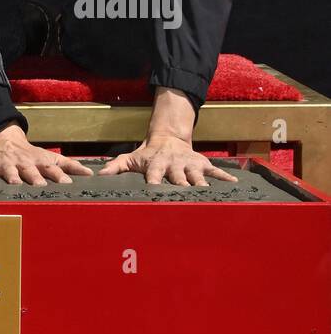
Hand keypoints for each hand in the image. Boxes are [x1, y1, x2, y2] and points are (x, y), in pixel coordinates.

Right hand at [0, 124, 92, 185]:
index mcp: (39, 162)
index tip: (67, 183)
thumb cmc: (30, 153)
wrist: (4, 138)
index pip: (52, 168)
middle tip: (40, 186)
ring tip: (14, 183)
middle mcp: (24, 163)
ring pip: (10, 171)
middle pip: (31, 170)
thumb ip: (69, 166)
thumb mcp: (49, 157)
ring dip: (12, 176)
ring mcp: (7, 164)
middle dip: (35, 177)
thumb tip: (90, 174)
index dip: (60, 175)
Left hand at [98, 134, 237, 186]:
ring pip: (197, 175)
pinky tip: (234, 184)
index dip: (155, 181)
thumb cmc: (147, 154)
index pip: (154, 174)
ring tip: (208, 192)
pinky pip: (216, 171)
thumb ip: (115, 167)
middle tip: (185, 195)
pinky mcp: (202, 164)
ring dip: (202, 183)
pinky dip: (225, 177)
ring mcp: (190, 164)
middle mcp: (174, 164)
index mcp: (156, 164)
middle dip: (181, 185)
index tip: (155, 190)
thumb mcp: (130, 158)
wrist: (169, 139)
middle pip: (178, 177)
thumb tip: (100, 175)